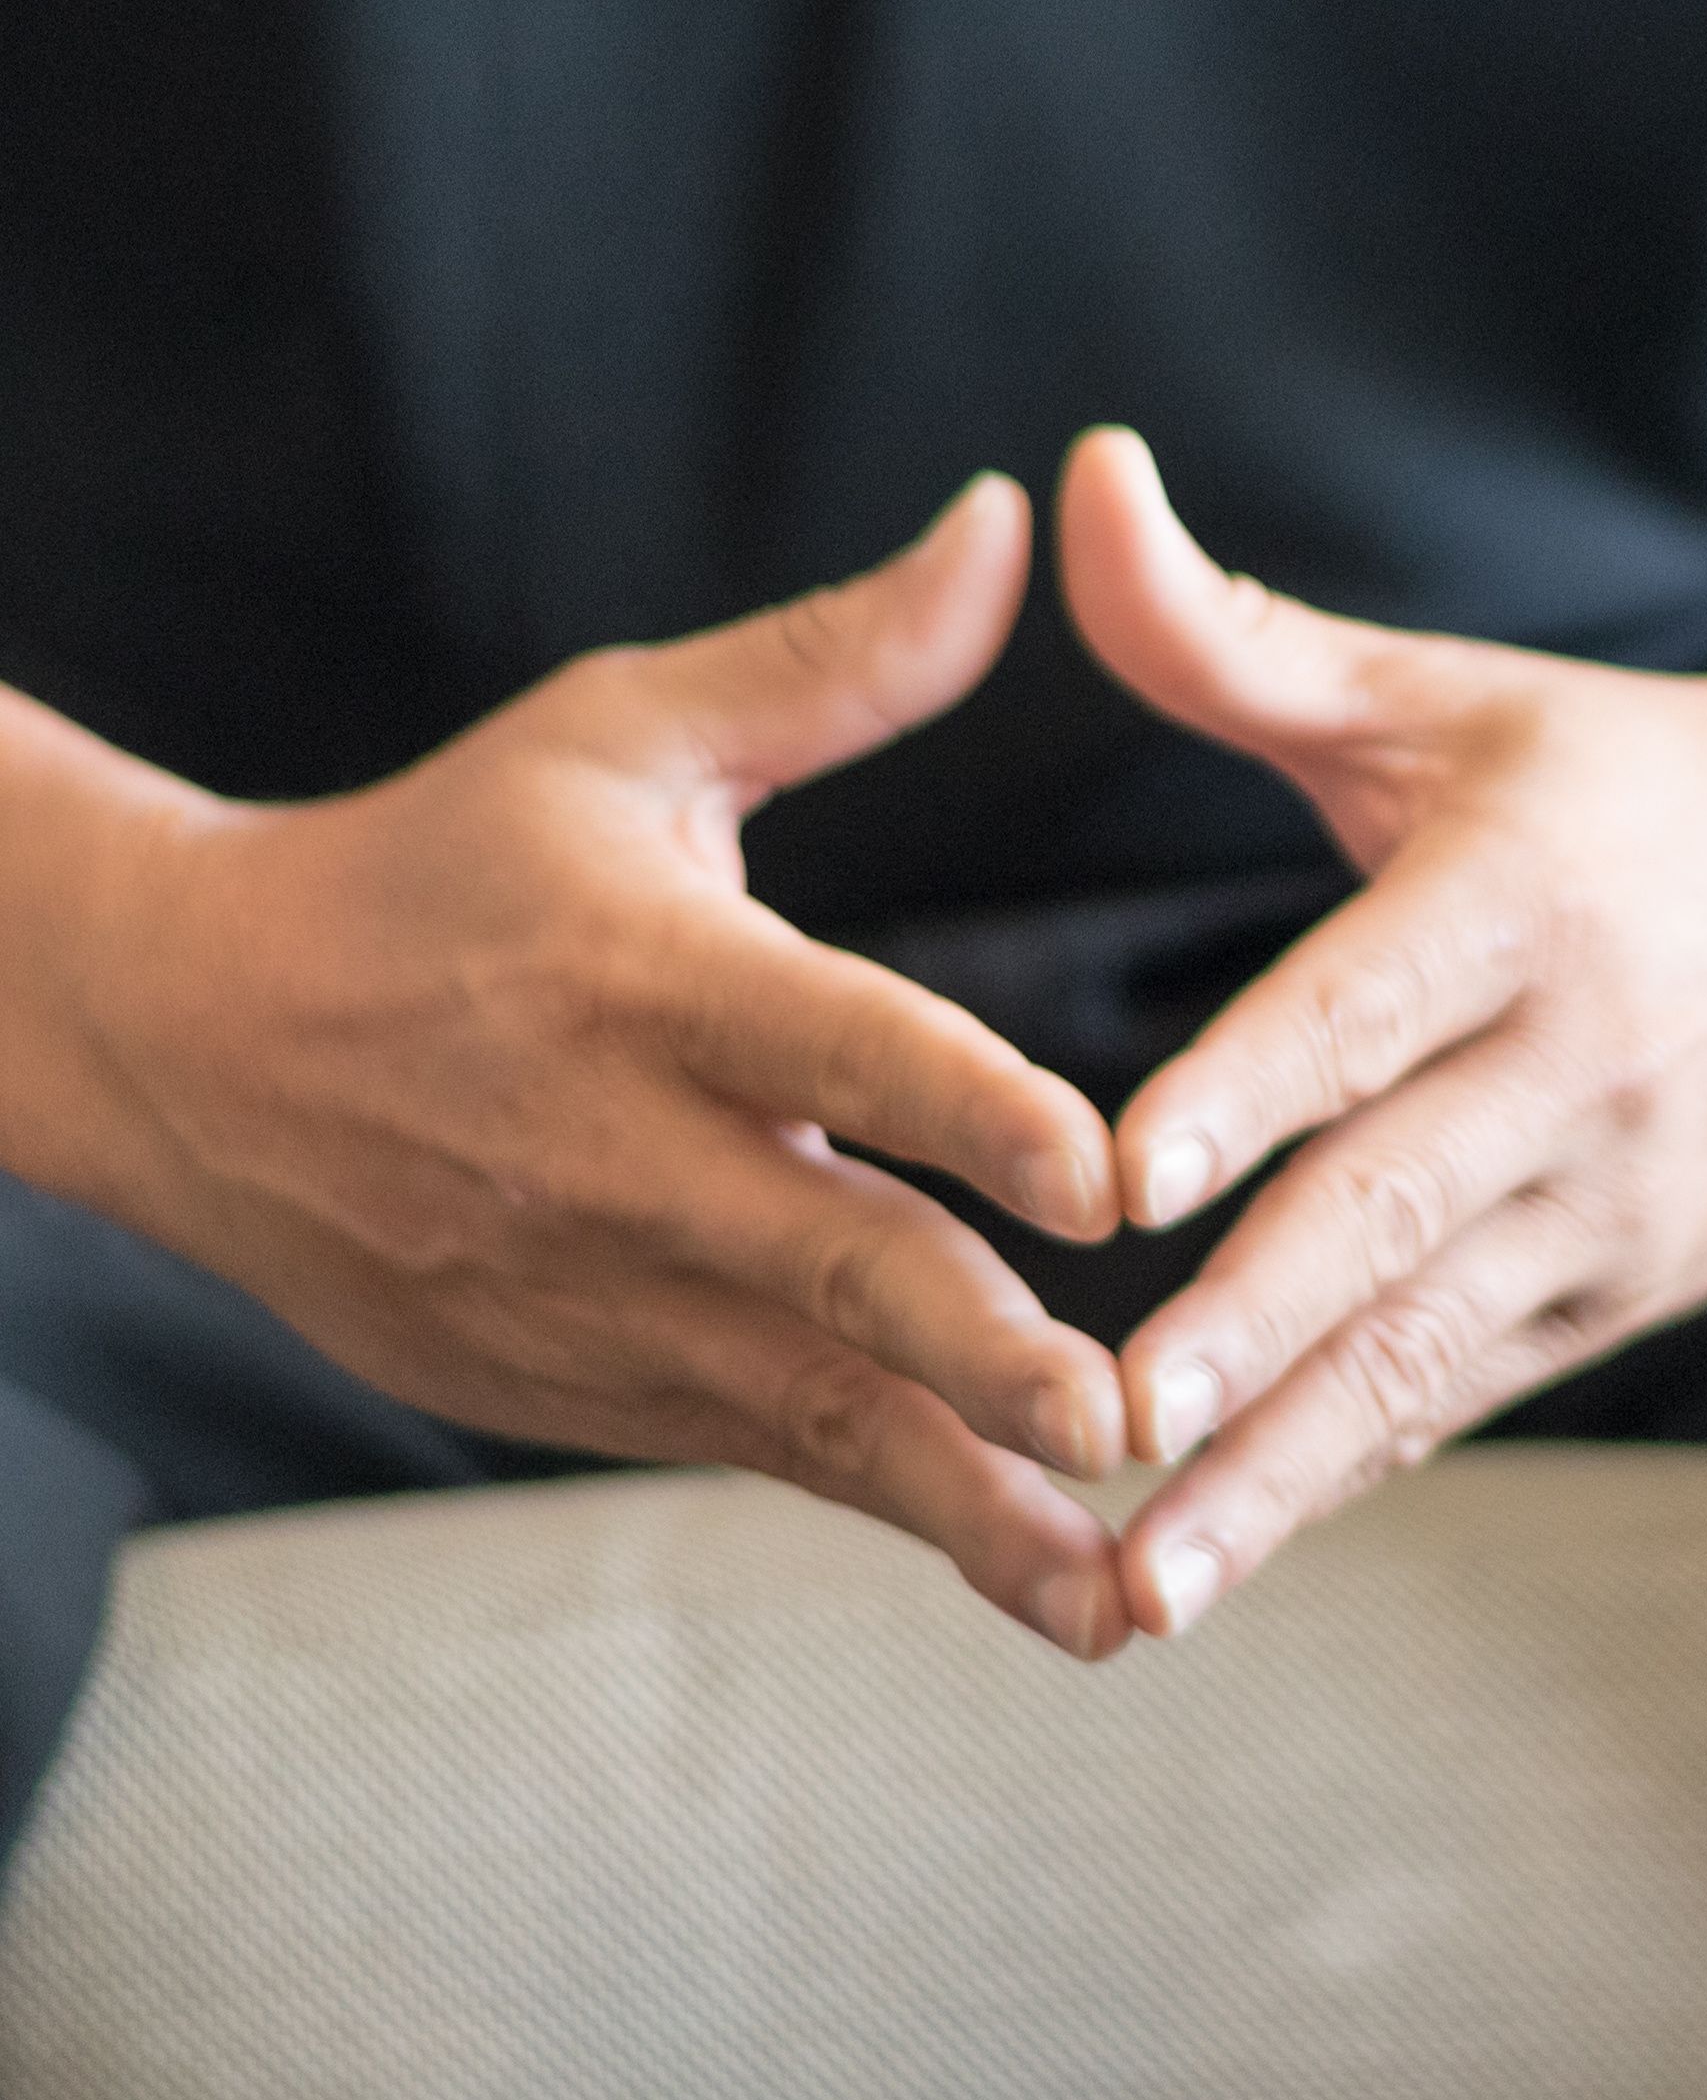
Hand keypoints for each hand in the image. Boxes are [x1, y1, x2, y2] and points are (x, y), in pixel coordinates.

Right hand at [33, 481, 1137, 1650]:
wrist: (188, 1045)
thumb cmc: (446, 864)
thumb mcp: (623, 738)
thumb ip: (835, 659)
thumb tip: (1006, 519)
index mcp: (647, 977)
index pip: (833, 1044)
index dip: (967, 1106)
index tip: (1100, 1173)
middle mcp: (625, 1155)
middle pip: (829, 1263)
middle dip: (982, 1352)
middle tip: (1126, 1413)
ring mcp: (600, 1296)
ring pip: (813, 1410)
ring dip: (970, 1494)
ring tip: (1125, 1580)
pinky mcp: (588, 1389)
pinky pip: (768, 1458)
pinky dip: (904, 1518)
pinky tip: (1048, 1578)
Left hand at [1055, 430, 1706, 1635]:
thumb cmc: (1608, 780)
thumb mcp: (1440, 699)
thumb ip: (1231, 632)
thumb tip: (1079, 482)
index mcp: (1527, 893)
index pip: (1368, 999)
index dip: (1250, 1086)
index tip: (1124, 1176)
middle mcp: (1587, 1053)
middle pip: (1391, 1209)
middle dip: (1247, 1332)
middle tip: (1103, 1424)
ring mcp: (1621, 1188)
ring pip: (1425, 1345)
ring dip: (1278, 1464)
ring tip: (1136, 1575)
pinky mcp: (1634, 1280)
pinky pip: (1466, 1387)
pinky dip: (1347, 1470)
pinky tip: (1221, 1551)